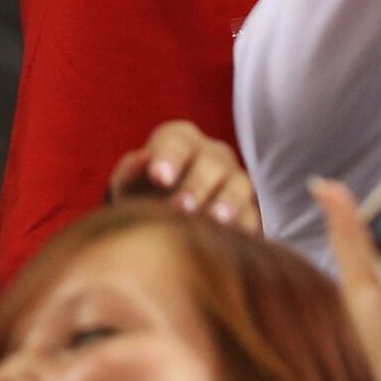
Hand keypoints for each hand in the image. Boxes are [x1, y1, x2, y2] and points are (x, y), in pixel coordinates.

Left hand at [110, 121, 259, 229]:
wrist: (160, 221)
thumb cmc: (141, 194)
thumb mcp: (129, 183)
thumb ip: (130, 172)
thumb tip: (140, 163)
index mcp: (180, 140)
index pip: (177, 141)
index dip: (169, 157)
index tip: (160, 178)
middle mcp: (212, 155)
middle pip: (212, 162)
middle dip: (196, 185)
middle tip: (180, 207)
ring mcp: (233, 182)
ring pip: (239, 185)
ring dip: (228, 202)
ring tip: (216, 220)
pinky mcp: (247, 211)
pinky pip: (251, 215)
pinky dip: (243, 226)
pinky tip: (231, 240)